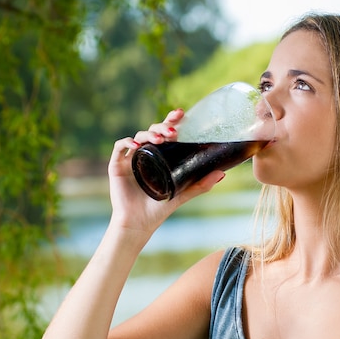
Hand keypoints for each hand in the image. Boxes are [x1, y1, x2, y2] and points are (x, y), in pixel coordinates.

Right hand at [107, 109, 224, 238]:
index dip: (171, 121)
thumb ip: (201, 184)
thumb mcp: (183, 194)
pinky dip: (127, 142)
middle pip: (152, 131)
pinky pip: (119, 147)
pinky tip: (136, 145)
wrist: (138, 224)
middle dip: (163, 126)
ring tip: (161, 139)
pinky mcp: (117, 166)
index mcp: (159, 156)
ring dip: (150, 134)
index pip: (165, 133)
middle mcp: (144, 154)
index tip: (181, 114)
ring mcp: (130, 158)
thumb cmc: (158, 209)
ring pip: (138, 136)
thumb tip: (222, 173)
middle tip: (174, 132)